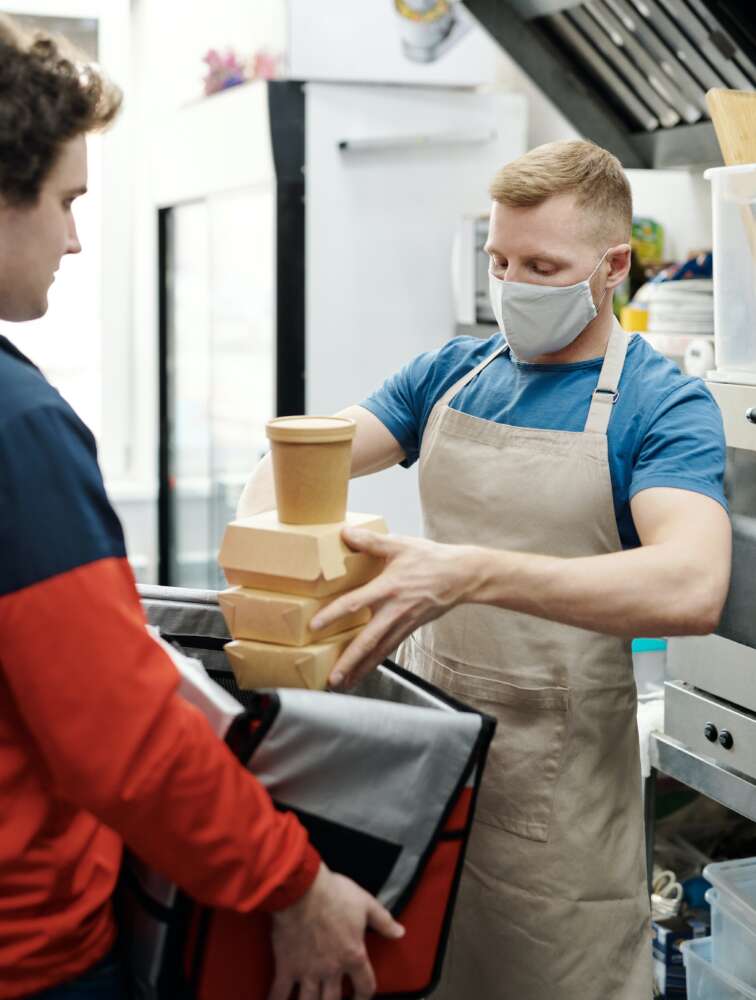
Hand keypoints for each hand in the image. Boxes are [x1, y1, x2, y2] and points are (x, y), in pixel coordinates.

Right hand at [269, 863, 403, 999]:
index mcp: (353, 956)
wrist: (302, 888)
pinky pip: (279, 992)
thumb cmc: (334, 893)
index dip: (364, 996)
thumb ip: (384, 921)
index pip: (365, 987)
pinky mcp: (286, 966)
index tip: (360, 998)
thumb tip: (400, 933)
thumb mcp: (366, 903)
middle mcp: (331, 970)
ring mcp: (307, 971)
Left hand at [310, 527, 481, 689]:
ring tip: (343, 684)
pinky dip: (374, 662)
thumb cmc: (431, 559)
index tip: (315, 627)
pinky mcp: (410, 628)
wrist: (462, 576)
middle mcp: (395, 610)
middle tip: (332, 678)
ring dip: (360, 669)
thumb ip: (371, 541)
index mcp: (389, 588)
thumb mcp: (400, 544)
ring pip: (378, 651)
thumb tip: (345, 532)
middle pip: (368, 640)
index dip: (334, 614)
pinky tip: (363, 671)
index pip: (355, 603)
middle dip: (349, 661)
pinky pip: (389, 649)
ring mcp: (403, 623)